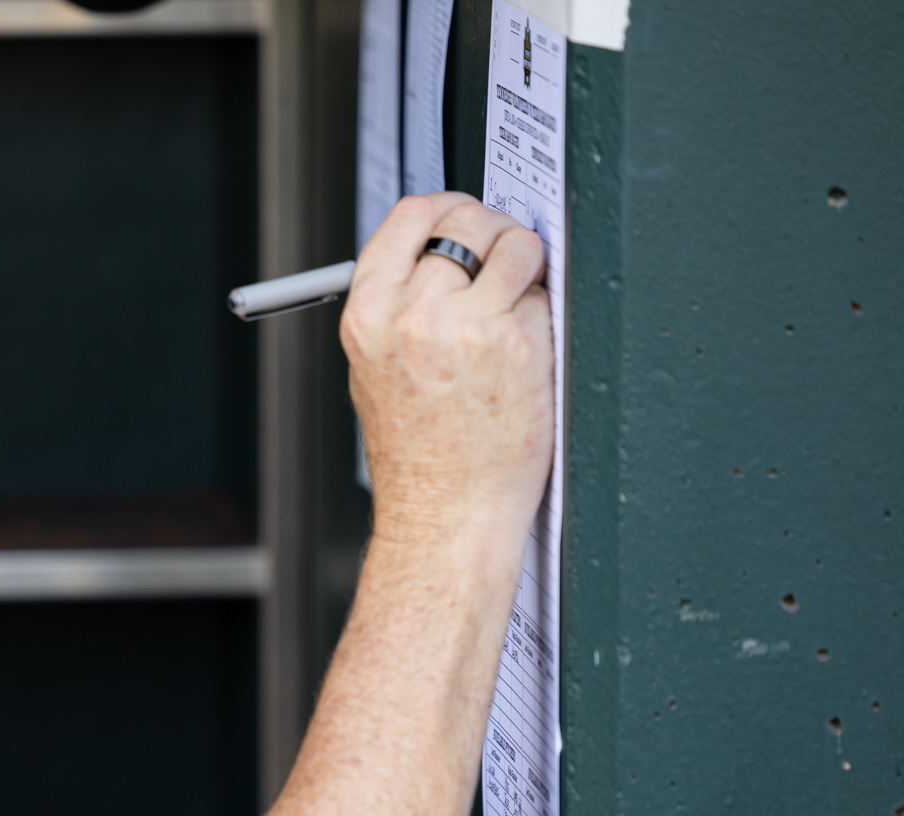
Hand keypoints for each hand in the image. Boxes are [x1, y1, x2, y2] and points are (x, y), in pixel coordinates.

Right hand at [342, 193, 554, 554]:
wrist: (446, 511)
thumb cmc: (417, 454)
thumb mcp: (374, 370)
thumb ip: (395, 307)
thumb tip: (436, 257)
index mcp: (368, 315)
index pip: (410, 216)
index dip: (448, 209)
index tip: (466, 220)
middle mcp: (412, 313)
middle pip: (467, 219)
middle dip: (493, 232)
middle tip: (503, 260)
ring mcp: (466, 325)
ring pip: (514, 245)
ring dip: (525, 266)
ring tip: (516, 307)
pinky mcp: (517, 344)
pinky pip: (542, 294)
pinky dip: (542, 311)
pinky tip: (525, 350)